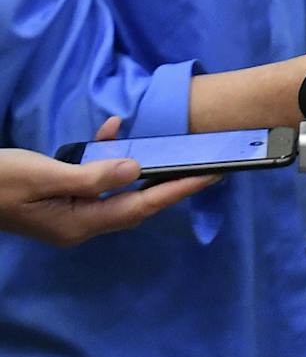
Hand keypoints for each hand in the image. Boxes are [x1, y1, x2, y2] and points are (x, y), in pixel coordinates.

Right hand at [0, 116, 214, 245]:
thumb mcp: (44, 175)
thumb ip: (91, 176)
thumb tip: (135, 171)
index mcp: (79, 224)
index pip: (142, 207)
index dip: (179, 190)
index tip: (211, 176)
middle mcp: (80, 225)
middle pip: (137, 204)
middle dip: (170, 183)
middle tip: (204, 164)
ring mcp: (70, 215)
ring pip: (119, 191)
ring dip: (139, 168)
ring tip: (170, 150)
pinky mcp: (61, 200)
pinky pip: (95, 181)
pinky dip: (106, 159)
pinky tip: (109, 132)